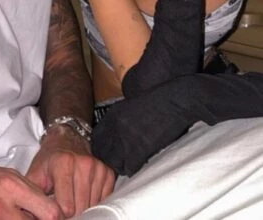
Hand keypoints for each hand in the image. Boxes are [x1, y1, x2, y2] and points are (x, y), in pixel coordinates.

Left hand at [27, 127, 114, 217]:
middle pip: (81, 207)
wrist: (66, 140)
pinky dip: (93, 203)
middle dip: (71, 214)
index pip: (66, 206)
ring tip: (72, 200)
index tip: (54, 214)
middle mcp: (82, 165)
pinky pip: (104, 199)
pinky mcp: (107, 173)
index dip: (59, 215)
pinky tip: (83, 196)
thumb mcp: (35, 174)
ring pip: (93, 205)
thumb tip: (33, 215)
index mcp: (62, 164)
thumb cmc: (49, 160)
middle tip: (62, 208)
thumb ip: (34, 195)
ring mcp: (97, 168)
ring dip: (83, 208)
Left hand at [94, 72, 262, 176]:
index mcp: (111, 115)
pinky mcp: (141, 147)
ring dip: (119, 166)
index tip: (107, 153)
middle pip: (101, 153)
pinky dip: (131, 169)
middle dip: (108, 160)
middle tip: (116, 162)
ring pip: (113, 162)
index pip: (95, 139)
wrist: (176, 101)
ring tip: (126, 165)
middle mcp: (115, 127)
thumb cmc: (157, 102)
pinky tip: (136, 166)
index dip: (100, 148)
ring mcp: (127, 138)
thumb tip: (115, 136)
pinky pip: (129, 166)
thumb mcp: (130, 106)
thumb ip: (119, 120)